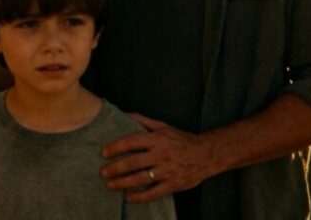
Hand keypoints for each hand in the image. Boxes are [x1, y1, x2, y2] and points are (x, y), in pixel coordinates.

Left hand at [100, 113, 216, 202]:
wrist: (207, 154)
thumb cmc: (181, 139)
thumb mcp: (163, 126)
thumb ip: (143, 120)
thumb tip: (124, 114)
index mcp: (157, 139)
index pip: (131, 142)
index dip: (115, 148)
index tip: (103, 153)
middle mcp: (161, 154)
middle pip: (133, 162)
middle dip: (115, 168)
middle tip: (102, 173)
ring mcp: (167, 171)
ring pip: (141, 178)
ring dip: (123, 183)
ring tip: (110, 185)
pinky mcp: (174, 184)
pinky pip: (154, 192)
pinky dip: (140, 196)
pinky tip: (128, 198)